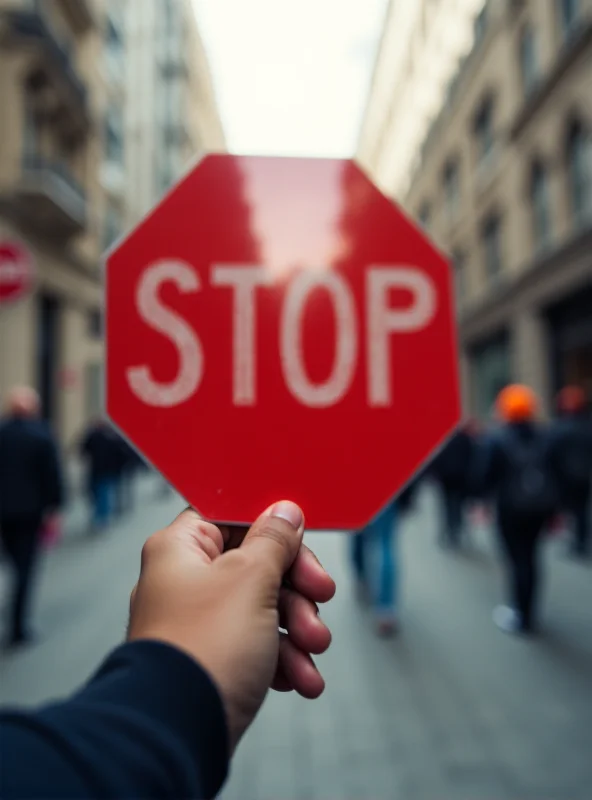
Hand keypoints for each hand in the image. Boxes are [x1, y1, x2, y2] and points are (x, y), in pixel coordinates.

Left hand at [127, 501, 334, 749]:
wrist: (178, 734)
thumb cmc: (204, 649)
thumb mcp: (251, 580)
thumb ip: (274, 540)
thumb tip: (284, 511)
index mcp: (180, 549)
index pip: (231, 517)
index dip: (271, 528)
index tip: (300, 542)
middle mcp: (184, 581)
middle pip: (255, 564)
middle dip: (298, 589)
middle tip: (321, 599)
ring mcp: (197, 623)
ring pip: (262, 608)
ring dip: (298, 629)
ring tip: (314, 651)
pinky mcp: (211, 660)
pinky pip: (256, 647)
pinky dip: (282, 660)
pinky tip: (302, 679)